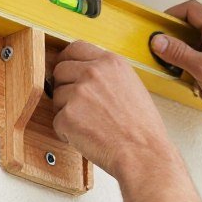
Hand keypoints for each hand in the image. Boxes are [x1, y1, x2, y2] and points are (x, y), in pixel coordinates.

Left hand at [51, 42, 173, 177]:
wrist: (144, 154)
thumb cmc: (142, 128)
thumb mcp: (131, 86)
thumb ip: (107, 75)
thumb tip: (83, 72)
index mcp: (111, 62)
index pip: (76, 48)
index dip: (68, 60)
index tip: (67, 71)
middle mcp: (93, 72)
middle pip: (60, 70)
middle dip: (65, 88)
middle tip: (80, 106)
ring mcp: (79, 93)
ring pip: (56, 96)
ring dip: (66, 111)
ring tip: (91, 125)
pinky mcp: (67, 115)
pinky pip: (57, 121)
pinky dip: (67, 132)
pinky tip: (88, 136)